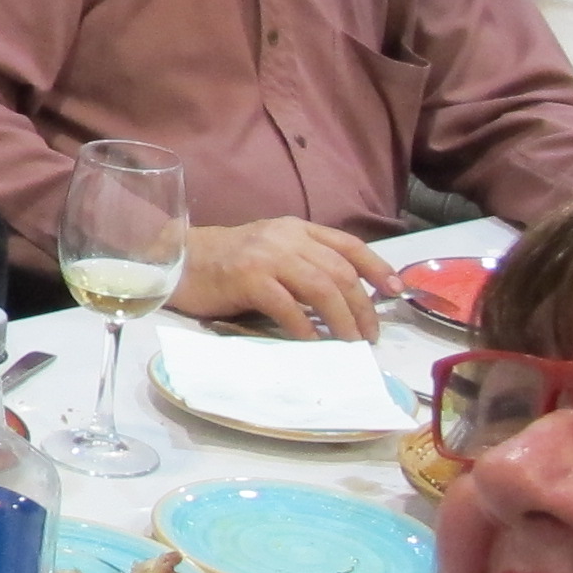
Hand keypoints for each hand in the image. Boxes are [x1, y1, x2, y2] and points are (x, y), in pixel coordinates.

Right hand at [170, 217, 389, 339]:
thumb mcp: (272, 252)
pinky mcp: (247, 278)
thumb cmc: (226, 263)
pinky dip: (305, 328)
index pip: (348, 245)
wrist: (177, 261)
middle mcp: (285, 238)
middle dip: (362, 307)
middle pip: (340, 272)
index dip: (377, 268)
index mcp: (295, 229)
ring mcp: (265, 256)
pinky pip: (288, 306)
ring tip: (349, 344)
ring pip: (321, 288)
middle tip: (369, 336)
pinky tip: (313, 344)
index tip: (395, 292)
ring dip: (342, 321)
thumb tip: (347, 300)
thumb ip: (304, 264)